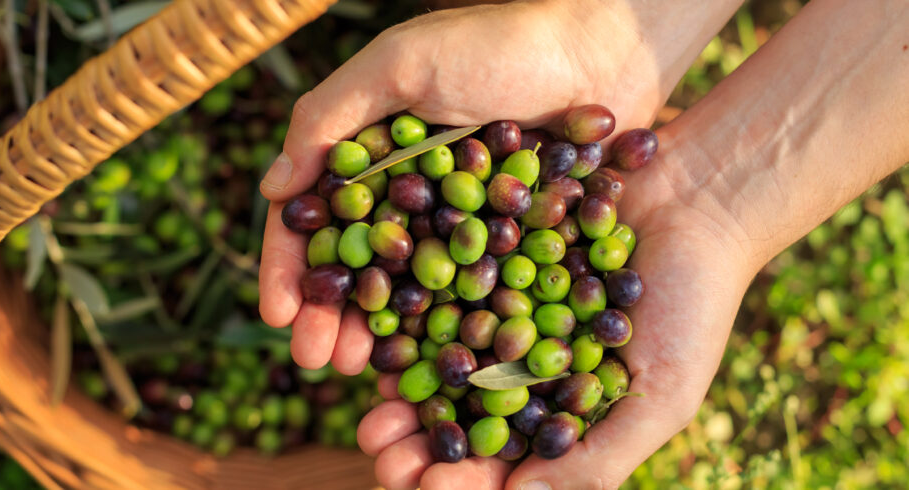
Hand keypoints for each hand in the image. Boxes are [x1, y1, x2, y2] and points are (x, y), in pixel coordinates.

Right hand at [258, 0, 732, 372]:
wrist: (608, 52)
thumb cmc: (499, 43)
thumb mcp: (400, 64)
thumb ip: (329, 117)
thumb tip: (269, 189)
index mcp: (370, 157)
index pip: (314, 220)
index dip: (290, 268)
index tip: (278, 313)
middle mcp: (406, 198)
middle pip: (355, 269)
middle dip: (326, 316)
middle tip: (312, 359)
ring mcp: (456, 227)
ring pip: (404, 294)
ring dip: (375, 335)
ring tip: (356, 370)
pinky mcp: (507, 247)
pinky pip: (467, 297)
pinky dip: (444, 331)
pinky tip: (425, 363)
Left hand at [354, 131, 760, 487]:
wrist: (698, 196)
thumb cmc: (695, 304)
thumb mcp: (660, 394)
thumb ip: (598, 456)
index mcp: (559, 410)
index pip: (504, 462)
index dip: (464, 482)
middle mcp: (519, 366)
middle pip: (458, 417)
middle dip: (418, 444)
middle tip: (382, 456)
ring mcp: (496, 311)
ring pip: (437, 362)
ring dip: (402, 393)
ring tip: (372, 414)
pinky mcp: (482, 256)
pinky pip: (436, 290)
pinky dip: (407, 316)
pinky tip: (381, 337)